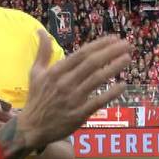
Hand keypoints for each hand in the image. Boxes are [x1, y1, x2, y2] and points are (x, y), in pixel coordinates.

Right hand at [0, 32, 129, 158]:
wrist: (31, 128)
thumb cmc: (36, 99)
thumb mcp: (35, 73)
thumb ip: (42, 51)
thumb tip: (40, 30)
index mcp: (56, 72)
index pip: (82, 54)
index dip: (99, 45)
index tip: (114, 38)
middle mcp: (65, 83)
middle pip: (92, 63)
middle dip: (111, 52)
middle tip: (127, 45)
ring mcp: (72, 99)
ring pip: (97, 79)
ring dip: (114, 67)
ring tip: (127, 59)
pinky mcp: (78, 115)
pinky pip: (98, 101)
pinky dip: (111, 93)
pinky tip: (123, 85)